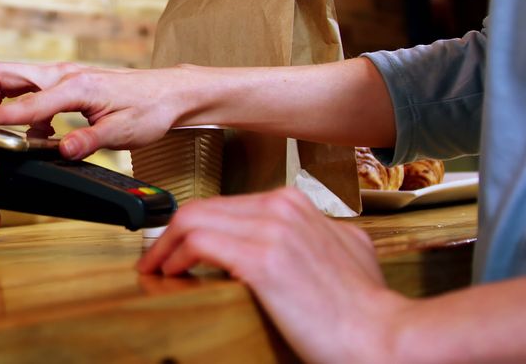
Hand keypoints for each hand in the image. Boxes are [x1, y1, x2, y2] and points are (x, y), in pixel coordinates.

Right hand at [0, 61, 194, 158]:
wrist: (170, 93)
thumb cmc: (150, 109)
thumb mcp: (124, 132)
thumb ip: (89, 141)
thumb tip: (62, 151)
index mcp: (75, 87)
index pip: (25, 103)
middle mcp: (63, 75)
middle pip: (3, 73)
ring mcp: (62, 76)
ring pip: (12, 78)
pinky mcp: (65, 83)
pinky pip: (28, 90)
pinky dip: (17, 107)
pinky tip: (32, 135)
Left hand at [137, 188, 409, 361]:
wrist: (386, 337)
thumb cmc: (363, 308)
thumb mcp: (341, 252)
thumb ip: (308, 238)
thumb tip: (281, 246)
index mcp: (296, 204)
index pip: (225, 204)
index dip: (192, 226)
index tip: (175, 247)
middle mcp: (283, 207)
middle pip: (202, 207)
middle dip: (169, 234)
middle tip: (154, 258)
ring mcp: (273, 229)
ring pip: (193, 219)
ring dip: (164, 246)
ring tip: (155, 268)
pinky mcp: (263, 258)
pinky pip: (199, 243)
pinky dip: (174, 256)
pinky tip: (169, 274)